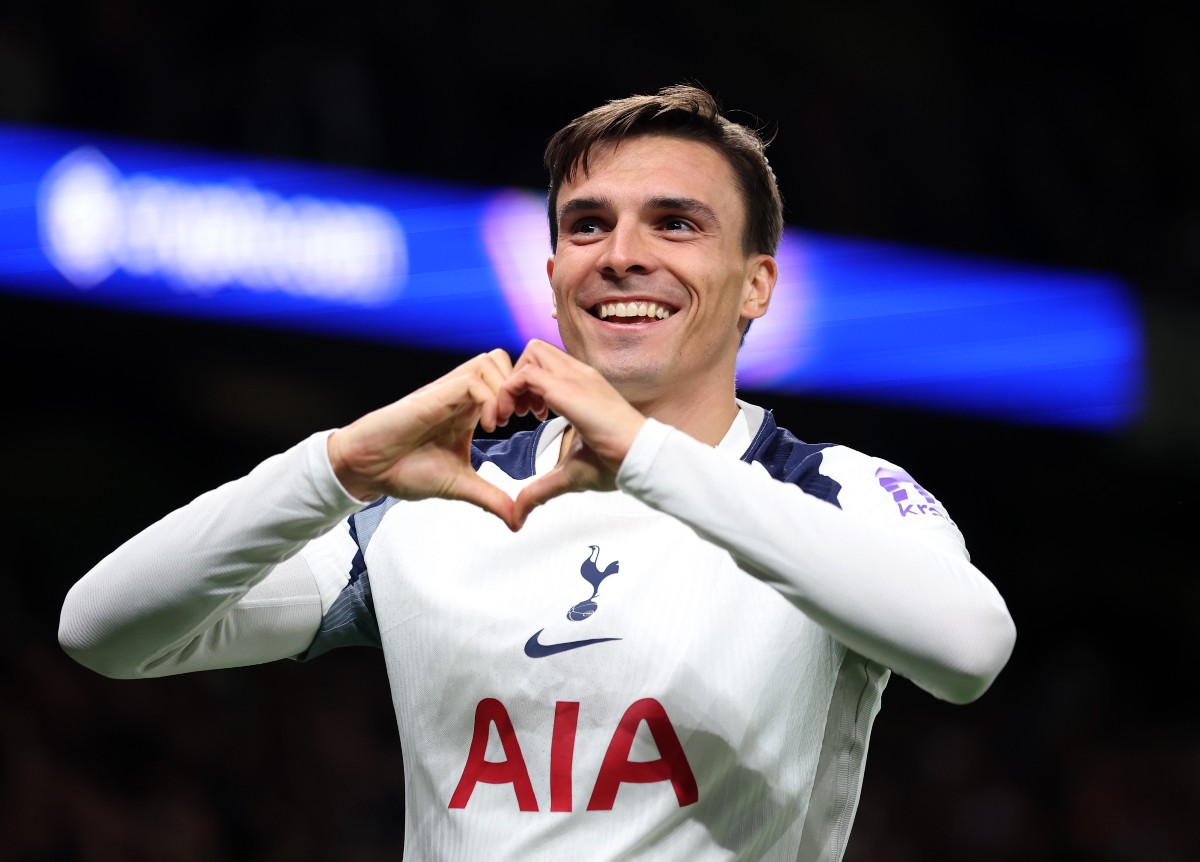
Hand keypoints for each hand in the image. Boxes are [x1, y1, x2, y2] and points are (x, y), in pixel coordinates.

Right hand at [327, 349, 515, 524]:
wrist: (367, 469)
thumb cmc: (405, 470)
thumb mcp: (460, 486)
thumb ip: (491, 498)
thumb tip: (517, 520)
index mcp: (470, 410)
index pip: (509, 380)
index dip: (526, 395)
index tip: (533, 423)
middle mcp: (461, 395)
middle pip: (505, 362)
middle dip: (522, 387)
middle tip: (523, 419)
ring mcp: (447, 393)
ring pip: (492, 362)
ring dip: (506, 390)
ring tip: (502, 424)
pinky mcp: (433, 396)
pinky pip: (472, 380)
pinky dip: (488, 400)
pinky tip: (487, 428)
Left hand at [497, 340, 645, 529]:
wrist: (640, 457)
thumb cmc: (615, 462)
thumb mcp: (568, 473)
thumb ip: (540, 489)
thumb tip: (519, 514)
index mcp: (583, 387)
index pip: (546, 364)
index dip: (527, 386)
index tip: (526, 416)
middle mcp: (578, 375)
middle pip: (535, 350)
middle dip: (516, 377)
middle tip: (516, 413)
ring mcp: (574, 378)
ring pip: (530, 353)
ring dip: (512, 382)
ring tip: (514, 416)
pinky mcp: (567, 389)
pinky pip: (525, 375)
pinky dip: (508, 392)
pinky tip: (514, 419)